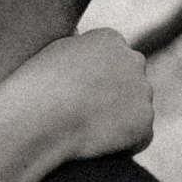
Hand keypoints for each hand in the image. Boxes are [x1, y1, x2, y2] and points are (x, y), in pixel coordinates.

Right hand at [0, 28, 155, 169]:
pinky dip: (124, 144)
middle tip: (85, 113)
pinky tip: (96, 145)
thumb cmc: (35, 86)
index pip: (114, 58)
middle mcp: (133, 60)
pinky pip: (139, 136)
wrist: (38, 119)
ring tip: (85, 130)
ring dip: (120, 120)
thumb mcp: (51, 53)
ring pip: (136, 109)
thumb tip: (78, 36)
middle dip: (116, 95)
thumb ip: (75, 46)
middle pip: (130, 80)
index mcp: (110, 39)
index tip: (77, 94)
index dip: (96, 79)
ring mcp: (143, 92)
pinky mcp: (145, 124)